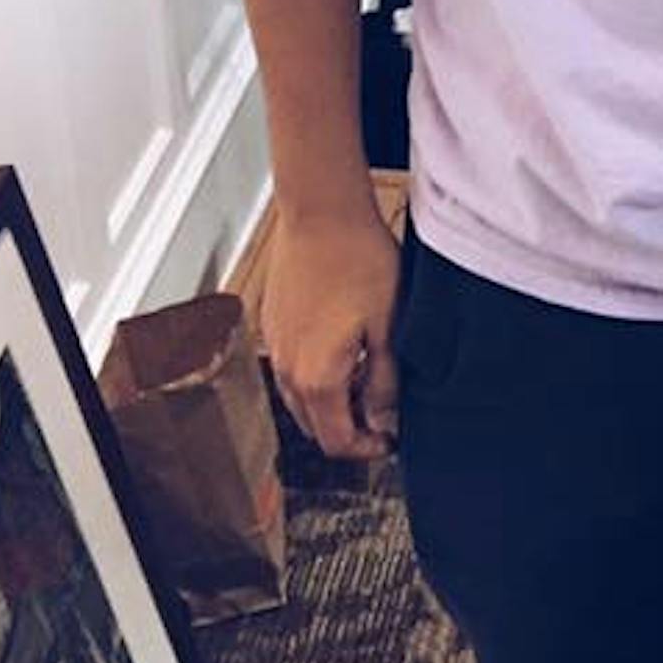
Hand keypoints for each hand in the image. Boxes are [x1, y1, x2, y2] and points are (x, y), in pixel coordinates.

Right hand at [262, 207, 402, 457]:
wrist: (322, 213)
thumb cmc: (358, 259)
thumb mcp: (390, 326)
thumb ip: (384, 381)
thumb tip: (384, 419)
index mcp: (316, 377)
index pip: (336, 441)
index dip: (366, 449)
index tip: (389, 440)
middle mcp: (287, 369)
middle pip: (314, 426)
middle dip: (348, 429)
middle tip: (382, 413)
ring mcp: (275, 346)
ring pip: (300, 400)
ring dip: (331, 403)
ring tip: (367, 378)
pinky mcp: (273, 325)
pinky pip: (291, 369)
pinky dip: (315, 376)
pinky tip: (344, 350)